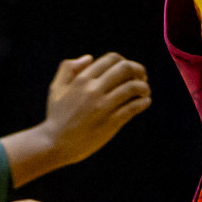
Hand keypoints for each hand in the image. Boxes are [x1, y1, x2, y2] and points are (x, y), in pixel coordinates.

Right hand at [2, 52, 151, 185]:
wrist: (55, 144)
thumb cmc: (57, 115)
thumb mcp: (56, 88)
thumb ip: (68, 68)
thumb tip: (90, 58)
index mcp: (82, 79)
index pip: (112, 59)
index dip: (125, 61)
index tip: (129, 70)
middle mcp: (93, 90)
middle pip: (125, 69)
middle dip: (139, 70)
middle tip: (143, 77)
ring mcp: (103, 106)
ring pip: (133, 88)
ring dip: (144, 87)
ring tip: (145, 92)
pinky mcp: (111, 122)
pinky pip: (133, 107)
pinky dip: (143, 102)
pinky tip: (145, 102)